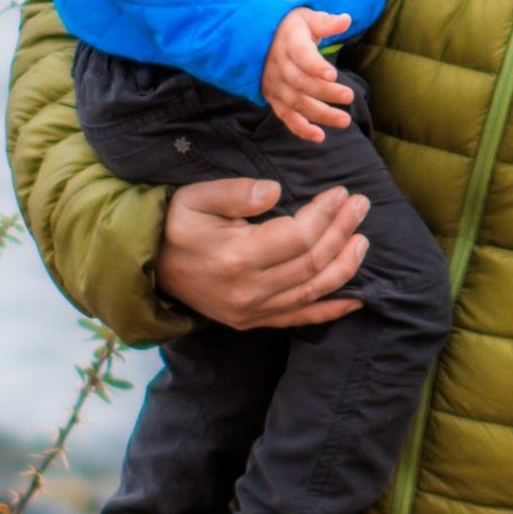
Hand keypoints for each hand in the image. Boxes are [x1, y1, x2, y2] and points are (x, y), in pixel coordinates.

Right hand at [154, 178, 369, 330]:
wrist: (150, 267)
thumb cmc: (176, 225)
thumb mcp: (196, 197)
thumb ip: (236, 193)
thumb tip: (274, 191)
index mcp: (237, 256)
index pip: (299, 236)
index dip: (326, 214)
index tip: (341, 193)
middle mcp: (249, 290)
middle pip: (312, 262)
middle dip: (343, 232)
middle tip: (361, 205)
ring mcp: (252, 311)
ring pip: (313, 290)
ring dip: (345, 266)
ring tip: (363, 240)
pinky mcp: (253, 322)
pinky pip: (300, 319)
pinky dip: (331, 310)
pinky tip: (357, 297)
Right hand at [261, 8, 354, 141]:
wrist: (259, 37)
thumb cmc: (291, 27)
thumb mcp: (307, 18)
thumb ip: (326, 22)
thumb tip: (347, 20)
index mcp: (288, 41)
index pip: (300, 54)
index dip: (315, 65)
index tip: (332, 74)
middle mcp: (278, 64)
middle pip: (301, 82)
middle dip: (325, 92)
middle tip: (349, 96)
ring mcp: (274, 83)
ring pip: (296, 102)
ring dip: (320, 113)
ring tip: (344, 120)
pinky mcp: (273, 97)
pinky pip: (285, 116)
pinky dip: (300, 128)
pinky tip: (319, 136)